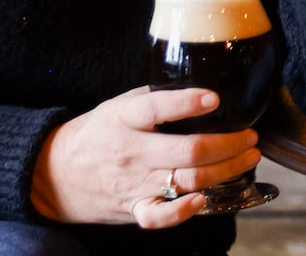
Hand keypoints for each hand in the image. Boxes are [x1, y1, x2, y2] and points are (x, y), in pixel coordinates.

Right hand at [29, 85, 259, 228]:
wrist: (54, 174)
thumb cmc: (95, 134)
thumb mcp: (117, 105)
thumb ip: (152, 97)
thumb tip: (195, 87)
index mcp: (124, 118)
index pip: (156, 107)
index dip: (186, 103)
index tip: (214, 98)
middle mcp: (131, 151)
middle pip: (187, 152)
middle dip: (228, 145)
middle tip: (250, 136)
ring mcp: (133, 183)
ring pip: (187, 182)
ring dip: (225, 171)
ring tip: (247, 158)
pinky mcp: (133, 209)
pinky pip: (159, 217)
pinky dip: (183, 212)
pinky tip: (205, 198)